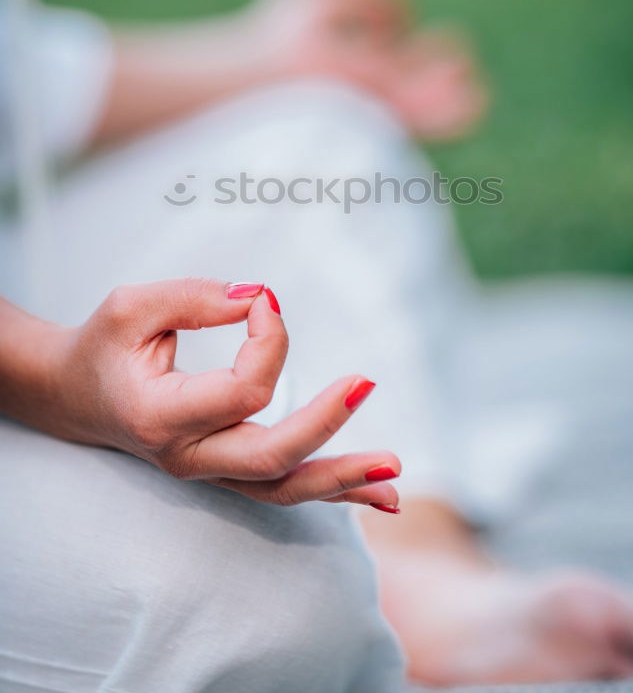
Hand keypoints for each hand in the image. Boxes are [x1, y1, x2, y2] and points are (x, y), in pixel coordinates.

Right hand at [32, 279, 401, 508]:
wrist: (74, 395)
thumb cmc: (104, 345)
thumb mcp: (133, 307)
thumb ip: (196, 298)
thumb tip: (261, 298)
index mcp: (162, 416)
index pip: (242, 390)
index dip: (268, 338)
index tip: (264, 300)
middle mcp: (188, 456)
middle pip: (272, 459)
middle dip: (326, 424)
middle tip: (365, 383)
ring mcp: (208, 472)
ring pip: (282, 490)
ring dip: (342, 482)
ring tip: (396, 478)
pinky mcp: (225, 469)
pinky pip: (282, 487)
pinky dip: (332, 491)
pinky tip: (381, 498)